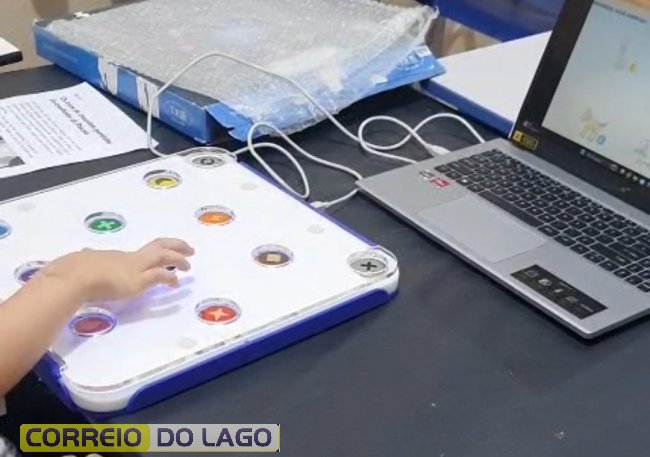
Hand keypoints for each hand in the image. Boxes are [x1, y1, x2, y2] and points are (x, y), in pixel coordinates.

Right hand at [38, 238, 194, 302]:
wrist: (75, 276)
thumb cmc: (75, 269)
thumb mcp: (84, 259)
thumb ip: (88, 257)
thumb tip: (84, 252)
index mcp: (121, 256)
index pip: (145, 251)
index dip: (159, 249)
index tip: (168, 250)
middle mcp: (132, 259)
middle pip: (159, 246)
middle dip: (176, 246)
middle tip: (190, 249)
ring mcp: (136, 268)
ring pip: (164, 257)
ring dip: (179, 259)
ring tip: (188, 265)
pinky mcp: (138, 281)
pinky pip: (160, 275)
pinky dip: (170, 278)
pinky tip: (176, 283)